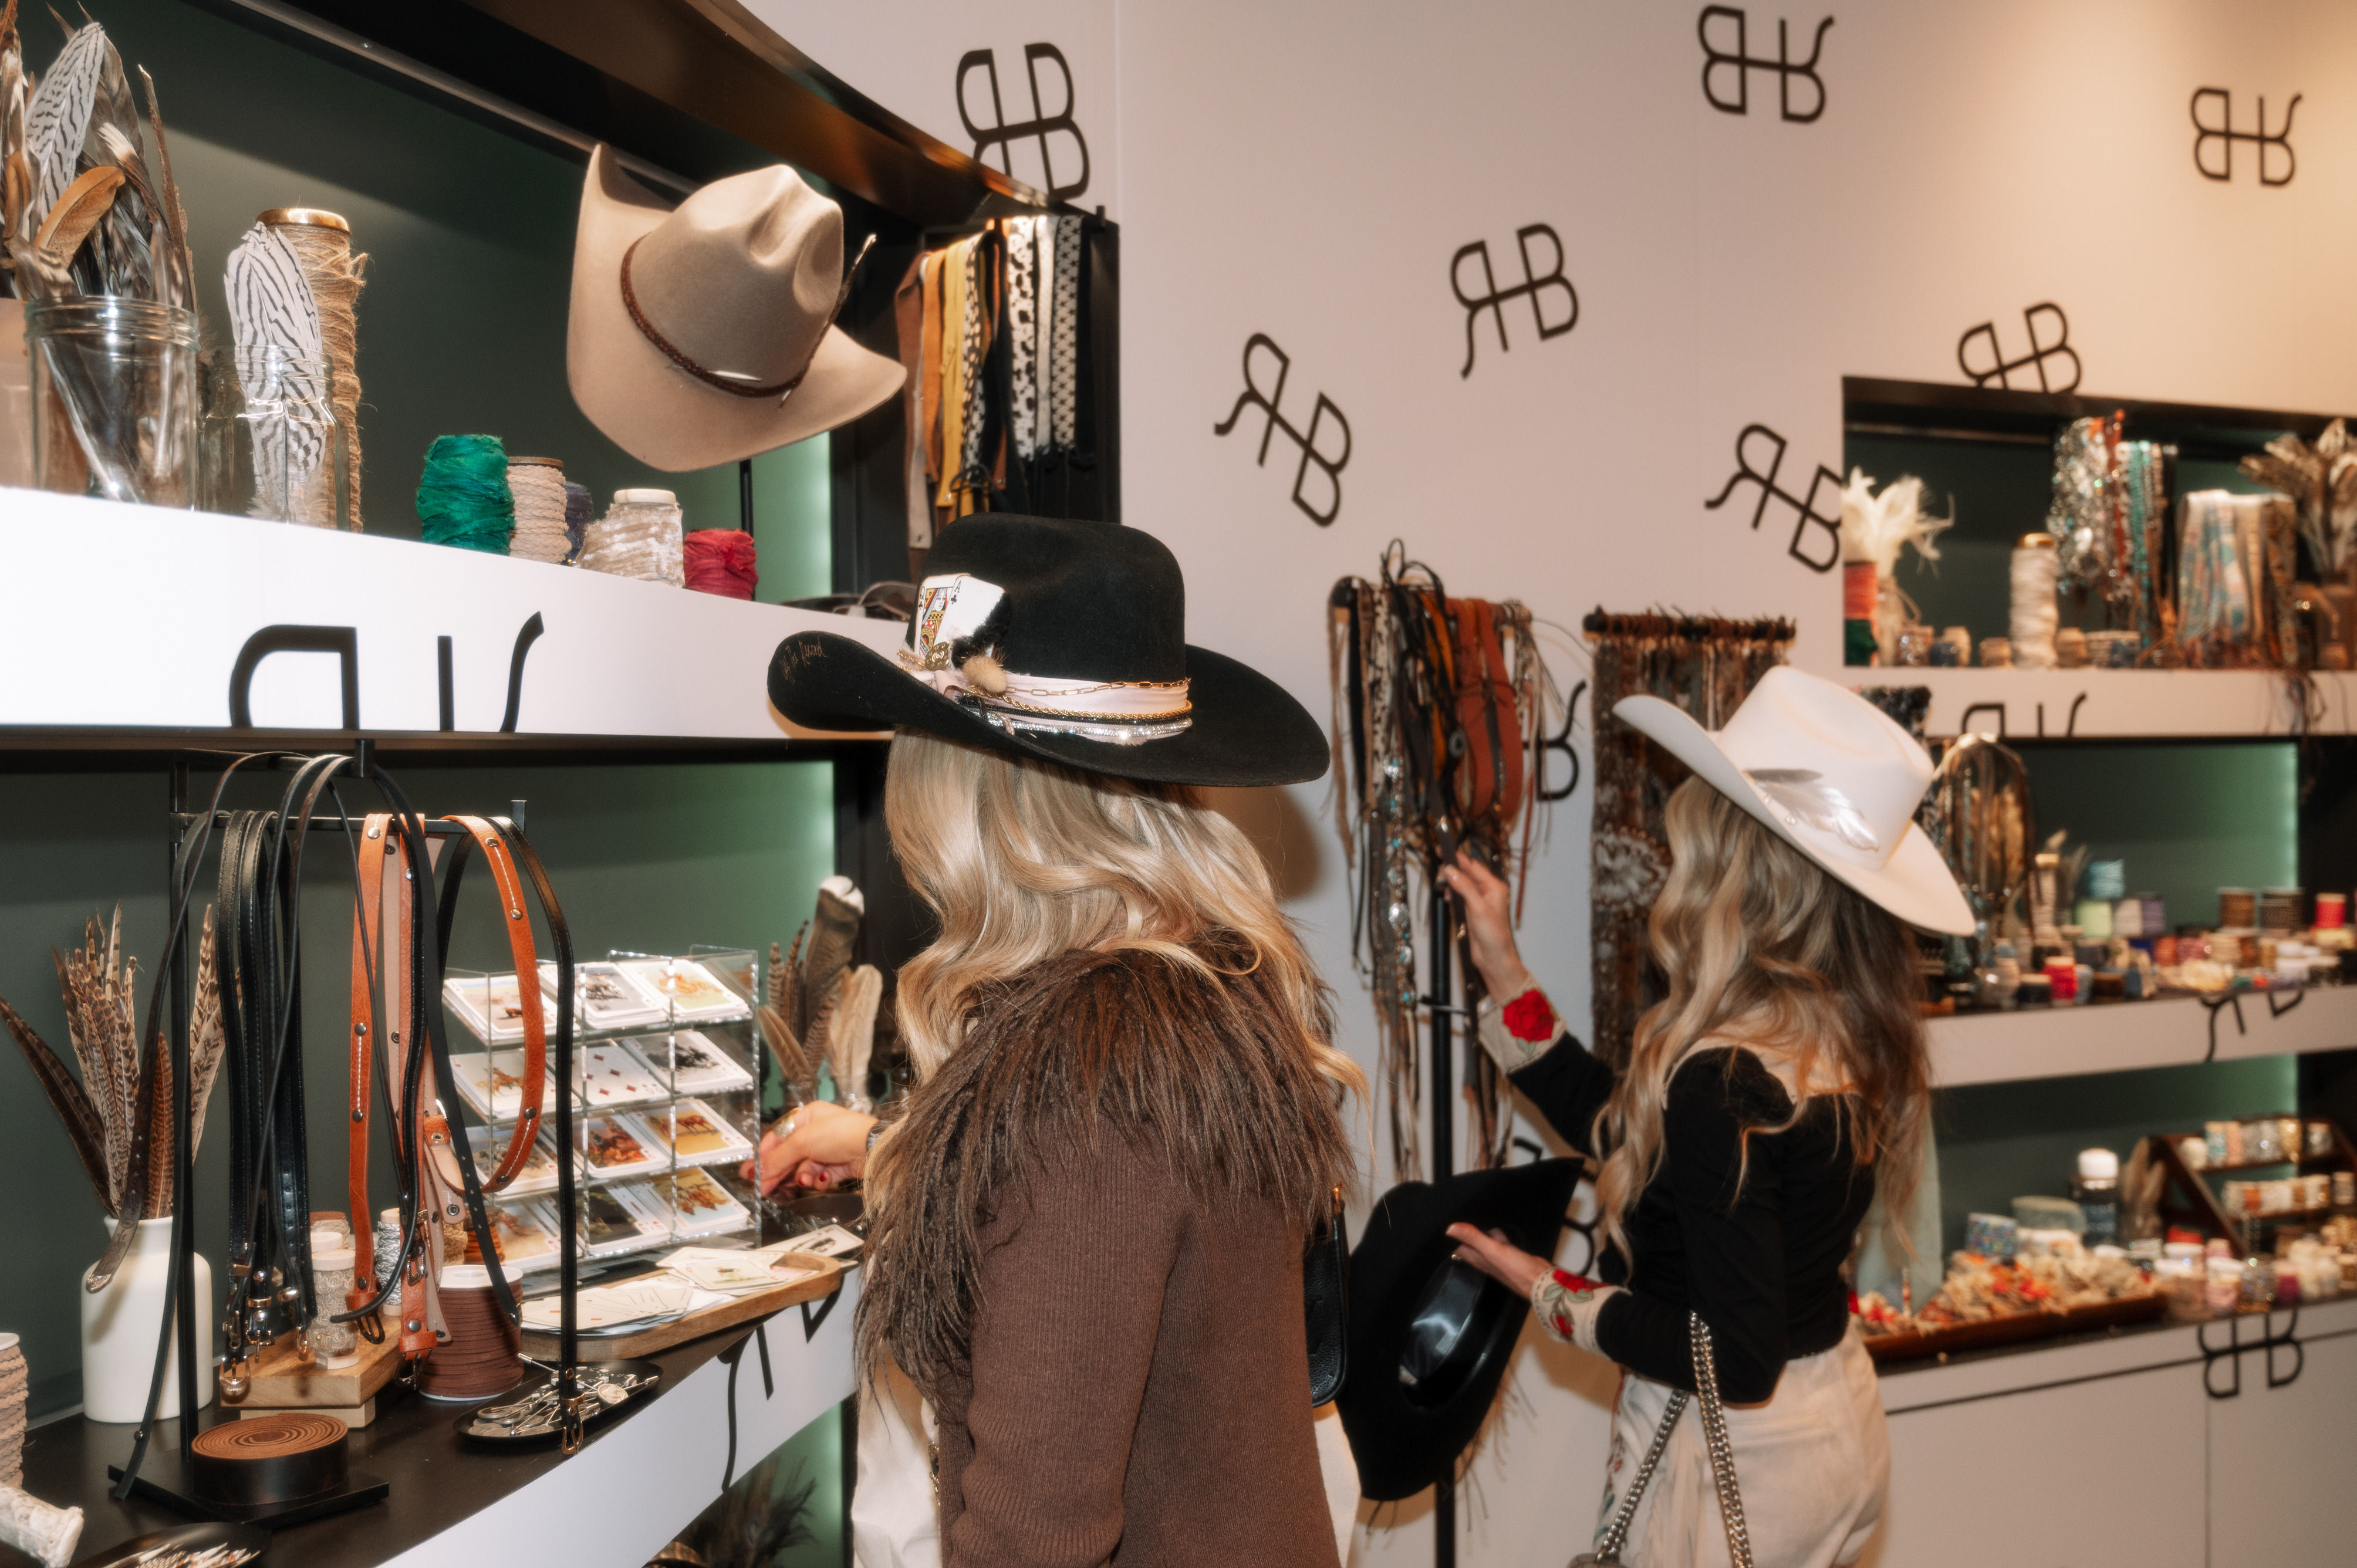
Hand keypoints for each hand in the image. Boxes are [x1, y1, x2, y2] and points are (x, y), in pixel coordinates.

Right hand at [742, 1100, 875, 1197]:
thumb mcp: (802, 1142)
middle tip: (764, 1187)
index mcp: (807, 1117)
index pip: (778, 1137)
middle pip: (790, 1155)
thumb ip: (778, 1158)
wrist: (872, 1149)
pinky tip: (821, 1180)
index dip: (764, 1155)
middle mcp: (817, 1131)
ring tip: (804, 1180)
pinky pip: (820, 1176)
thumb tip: (759, 1171)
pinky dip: (819, 1180)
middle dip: (779, 1171)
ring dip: (802, 1176)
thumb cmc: (841, 1133)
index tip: (752, 1172)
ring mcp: (829, 1149)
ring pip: (804, 1168)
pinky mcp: (839, 1165)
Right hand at [1438, 850, 1535, 1001]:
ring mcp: (1478, 902)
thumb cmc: (1494, 936)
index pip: (1473, 866)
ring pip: (1460, 885)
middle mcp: (1487, 892)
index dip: (1457, 857)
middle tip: (1438, 872)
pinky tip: (1446, 897)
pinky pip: (1458, 897)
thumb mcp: (1478, 908)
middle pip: (1465, 873)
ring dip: (1450, 883)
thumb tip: (1451, 871)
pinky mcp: (1471, 912)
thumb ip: (1464, 887)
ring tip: (1441, 885)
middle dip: (1451, 871)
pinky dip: (1450, 894)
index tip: (1443, 849)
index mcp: (1494, 887)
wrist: (1494, 958)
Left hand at [1447, 1223, 1552, 1300]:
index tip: (1444, 1225)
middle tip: (1457, 1218)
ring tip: (1473, 1218)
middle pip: (1469, 1245)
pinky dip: (1496, 1235)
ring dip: (1479, 1233)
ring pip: (1484, 1243)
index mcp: (1478, 1259)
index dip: (1450, 1238)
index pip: (1458, 1248)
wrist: (1541, 1281)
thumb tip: (1449, 1228)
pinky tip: (1497, 1227)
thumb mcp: (1492, 1251)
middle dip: (1463, 1234)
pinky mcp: (1511, 1255)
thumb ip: (1473, 1238)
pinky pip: (1499, 1243)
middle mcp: (1485, 1259)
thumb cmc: (1516, 1270)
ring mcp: (1498, 1258)